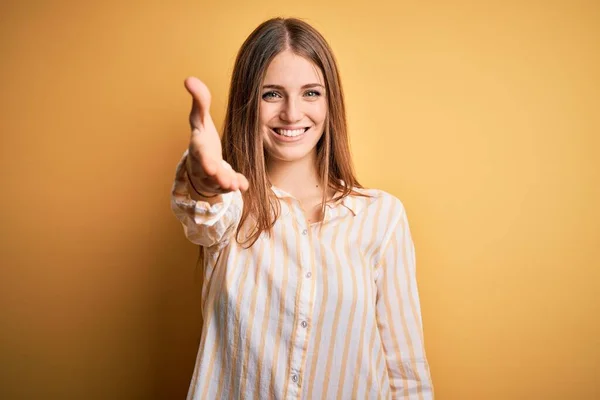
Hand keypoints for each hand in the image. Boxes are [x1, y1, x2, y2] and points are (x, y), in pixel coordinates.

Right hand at [184, 77, 248, 193]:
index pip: (199, 152)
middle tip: (226, 181)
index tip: (210, 165)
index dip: (203, 159)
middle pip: (208, 171)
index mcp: (198, 147)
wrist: (201, 164)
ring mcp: (213, 176)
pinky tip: (244, 184)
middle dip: (216, 176)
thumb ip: (199, 101)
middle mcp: (203, 163)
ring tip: (235, 184)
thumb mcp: (200, 119)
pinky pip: (230, 185)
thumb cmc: (202, 138)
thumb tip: (189, 78)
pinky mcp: (223, 183)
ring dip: (227, 182)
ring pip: (219, 181)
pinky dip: (237, 184)